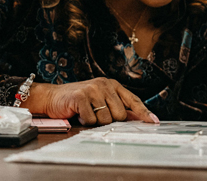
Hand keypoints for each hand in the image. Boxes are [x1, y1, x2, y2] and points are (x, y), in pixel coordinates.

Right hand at [27, 78, 158, 125]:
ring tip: (87, 113)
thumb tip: (139, 117)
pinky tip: (79, 114)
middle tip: (98, 114)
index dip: (144, 112)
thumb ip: (120, 107)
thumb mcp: (102, 100)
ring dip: (96, 121)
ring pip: (106, 118)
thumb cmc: (80, 100)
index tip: (154, 122)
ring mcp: (93, 89)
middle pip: (120, 114)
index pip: (133, 100)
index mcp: (113, 85)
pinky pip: (91, 119)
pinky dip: (85, 121)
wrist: (53, 97)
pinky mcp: (81, 96)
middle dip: (110, 120)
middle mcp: (105, 85)